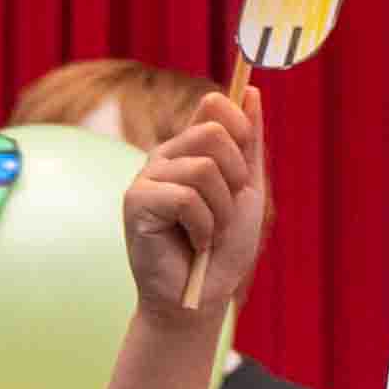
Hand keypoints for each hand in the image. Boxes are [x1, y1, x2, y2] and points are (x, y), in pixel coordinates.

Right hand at [118, 83, 269, 322]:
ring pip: (204, 168)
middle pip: (214, 132)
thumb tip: (253, 92)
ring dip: (220, 211)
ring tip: (208, 233)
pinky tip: (193, 243)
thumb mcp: (247, 190)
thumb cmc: (223, 249)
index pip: (213, 103)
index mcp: (190, 148)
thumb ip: (249, 144)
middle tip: (225, 212)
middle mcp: (166, 155)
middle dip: (235, 178)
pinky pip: (186, 198)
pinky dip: (203, 228)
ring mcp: (147, 177)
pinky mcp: (135, 201)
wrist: (201, 296)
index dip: (238, 126)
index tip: (245, 167)